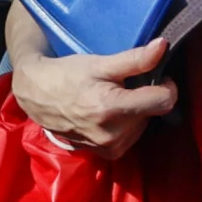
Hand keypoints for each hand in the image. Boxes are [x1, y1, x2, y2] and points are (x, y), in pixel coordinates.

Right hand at [10, 34, 174, 161]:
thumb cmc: (67, 75)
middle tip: (123, 85)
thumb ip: (135, 59)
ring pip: (144, 125)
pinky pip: (132, 137)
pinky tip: (110, 113)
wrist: (36, 96)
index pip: (164, 101)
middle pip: (153, 112)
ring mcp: (110, 147)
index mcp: (113, 109)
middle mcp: (114, 134)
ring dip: (136, 111)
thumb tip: (164, 47)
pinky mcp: (107, 154)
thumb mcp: (100, 63)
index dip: (166, 85)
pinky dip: (127, 124)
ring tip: (113, 98)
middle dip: (145, 97)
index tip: (156, 76)